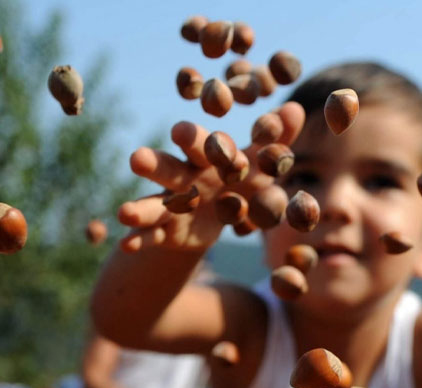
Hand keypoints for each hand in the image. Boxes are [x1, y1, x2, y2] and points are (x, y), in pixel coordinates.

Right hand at [116, 102, 306, 251]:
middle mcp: (184, 177)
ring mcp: (172, 205)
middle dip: (154, 165)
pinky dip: (138, 240)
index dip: (193, 141)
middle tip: (136, 159)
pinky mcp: (167, 231)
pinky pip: (151, 235)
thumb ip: (275, 141)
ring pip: (153, 205)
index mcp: (207, 158)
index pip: (200, 146)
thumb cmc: (240, 180)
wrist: (221, 216)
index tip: (180, 133)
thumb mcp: (260, 165)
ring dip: (139, 209)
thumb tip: (297, 108)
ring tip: (124, 213)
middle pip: (168, 168)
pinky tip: (124, 245)